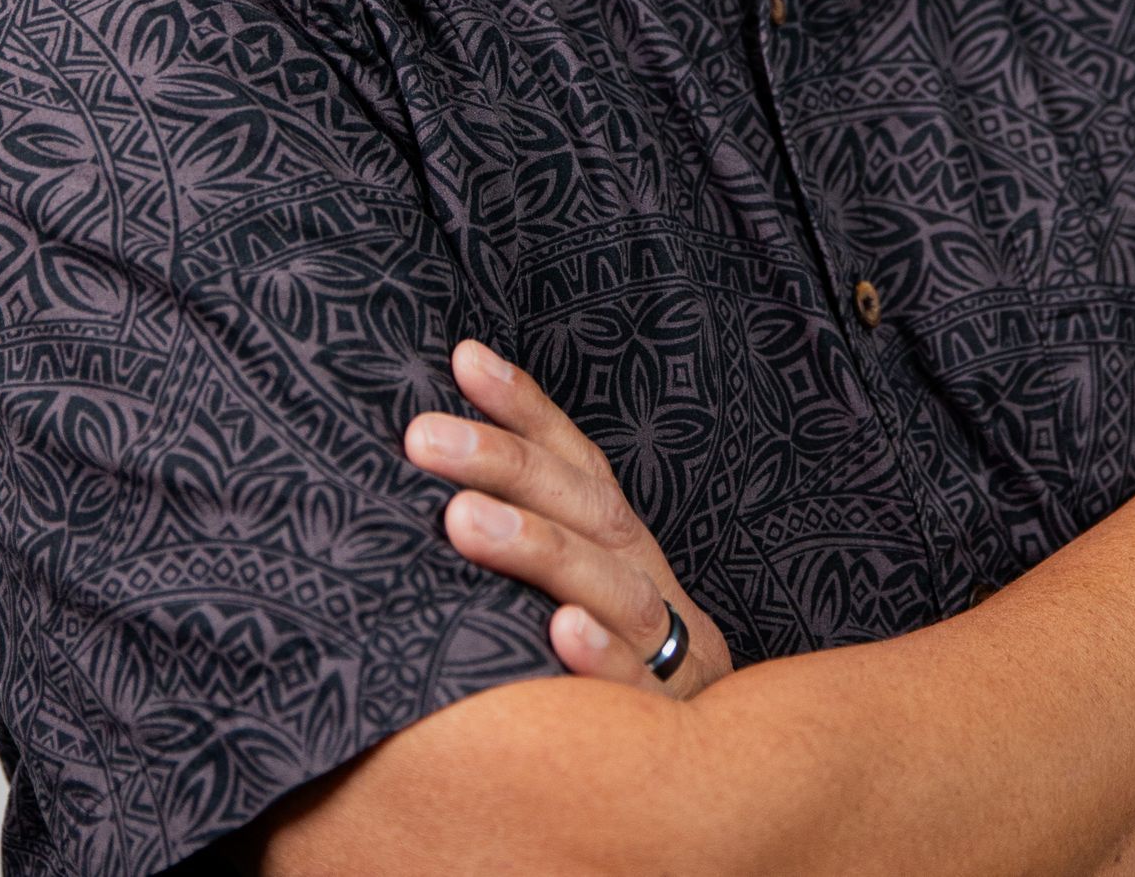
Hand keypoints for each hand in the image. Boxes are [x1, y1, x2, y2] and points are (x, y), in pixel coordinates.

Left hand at [404, 338, 734, 698]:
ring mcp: (666, 651)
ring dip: (538, 548)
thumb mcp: (574, 594)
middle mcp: (647, 580)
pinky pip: (637, 692)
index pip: (577, 463)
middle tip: (424, 438)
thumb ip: (523, 538)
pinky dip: (602, 659)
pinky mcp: (669, 726)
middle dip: (507, 465)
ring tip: (463, 519)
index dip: (526, 409)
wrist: (710, 775)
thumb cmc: (609, 669)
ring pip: (612, 587)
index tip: (465, 359)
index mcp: (622, 545)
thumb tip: (425, 464)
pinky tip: (560, 634)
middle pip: (585, 509)